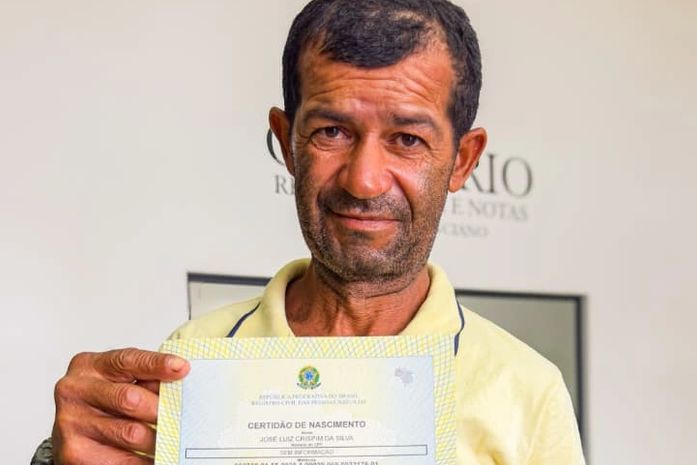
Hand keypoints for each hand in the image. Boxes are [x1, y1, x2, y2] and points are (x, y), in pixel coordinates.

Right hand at [52, 348, 189, 464]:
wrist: (75, 431)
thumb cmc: (104, 401)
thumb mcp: (121, 380)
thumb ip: (145, 378)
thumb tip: (179, 376)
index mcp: (88, 365)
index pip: (127, 360)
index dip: (157, 364)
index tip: (182, 368)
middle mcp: (74, 390)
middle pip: (130, 398)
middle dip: (161, 408)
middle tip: (182, 416)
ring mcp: (70, 422)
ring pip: (131, 432)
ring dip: (157, 438)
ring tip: (174, 438)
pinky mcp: (74, 452)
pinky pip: (121, 460)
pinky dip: (144, 460)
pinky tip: (156, 457)